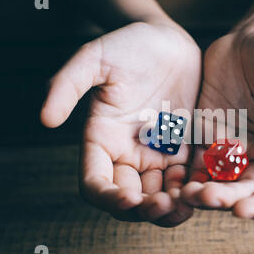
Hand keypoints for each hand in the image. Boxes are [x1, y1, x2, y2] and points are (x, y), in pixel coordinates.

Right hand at [41, 21, 201, 226]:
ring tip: (189, 204)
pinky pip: (189, 179)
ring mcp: (158, 155)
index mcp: (101, 140)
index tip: (129, 200)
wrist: (167, 43)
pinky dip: (195, 189)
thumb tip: (45, 119)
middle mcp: (128, 154)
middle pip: (131, 199)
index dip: (108, 198)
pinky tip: (208, 188)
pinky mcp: (184, 150)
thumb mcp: (94, 58)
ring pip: (161, 196)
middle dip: (146, 210)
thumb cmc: (128, 47)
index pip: (95, 183)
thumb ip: (67, 84)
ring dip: (173, 208)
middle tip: (166, 206)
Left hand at [181, 30, 253, 218]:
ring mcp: (230, 149)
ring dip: (203, 192)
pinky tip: (174, 180)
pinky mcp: (205, 137)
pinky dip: (186, 174)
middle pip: (245, 190)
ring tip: (186, 195)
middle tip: (206, 199)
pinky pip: (196, 161)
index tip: (244, 211)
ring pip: (218, 181)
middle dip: (227, 200)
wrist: (248, 39)